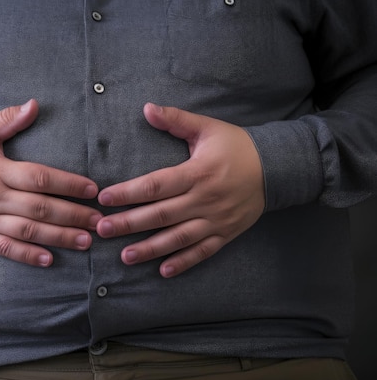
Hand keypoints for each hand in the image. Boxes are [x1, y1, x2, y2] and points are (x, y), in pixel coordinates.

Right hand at [0, 99, 101, 266]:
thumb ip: (8, 119)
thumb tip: (35, 104)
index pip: (39, 177)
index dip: (68, 184)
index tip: (92, 189)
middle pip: (39, 207)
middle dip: (72, 215)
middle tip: (98, 221)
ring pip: (26, 230)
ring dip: (58, 237)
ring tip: (85, 241)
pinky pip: (3, 248)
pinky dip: (26, 255)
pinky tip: (48, 259)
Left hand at [96, 103, 264, 277]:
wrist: (278, 168)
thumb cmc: (237, 146)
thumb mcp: (207, 128)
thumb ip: (176, 120)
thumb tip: (146, 108)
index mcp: (197, 172)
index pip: (156, 184)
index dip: (128, 192)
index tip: (104, 198)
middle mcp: (204, 199)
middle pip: (161, 214)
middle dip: (129, 223)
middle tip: (102, 229)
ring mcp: (216, 220)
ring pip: (178, 238)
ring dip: (150, 249)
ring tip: (125, 256)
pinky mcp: (226, 233)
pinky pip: (203, 252)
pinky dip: (184, 262)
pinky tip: (163, 271)